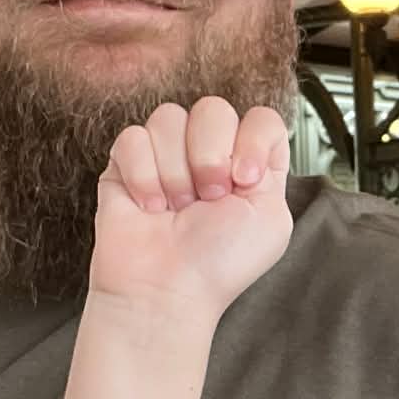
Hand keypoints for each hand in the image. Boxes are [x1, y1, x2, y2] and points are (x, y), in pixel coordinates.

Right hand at [90, 98, 291, 318]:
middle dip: (210, 157)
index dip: (253, 140)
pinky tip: (149, 206)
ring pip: (169, 118)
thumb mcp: (272, 219)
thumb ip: (272, 166)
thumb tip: (248, 139)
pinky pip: (133, 137)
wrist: (167, 290)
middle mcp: (208, 155)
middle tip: (207, 200)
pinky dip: (142, 176)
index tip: (244, 179)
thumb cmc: (217, 266)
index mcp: (248, 164)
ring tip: (176, 208)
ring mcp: (166, 156)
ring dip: (175, 172)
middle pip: (213, 108)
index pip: (261, 117)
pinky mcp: (125, 163)